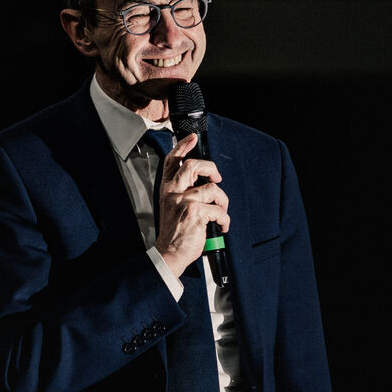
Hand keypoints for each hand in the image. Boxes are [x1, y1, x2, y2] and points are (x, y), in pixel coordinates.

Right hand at [154, 132, 229, 275]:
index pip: (172, 161)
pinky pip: (219, 209)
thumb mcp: (172, 206)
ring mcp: (183, 201)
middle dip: (210, 168)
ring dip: (223, 201)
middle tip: (217, 178)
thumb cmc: (175, 231)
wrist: (170, 253)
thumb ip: (182, 191)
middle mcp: (172, 192)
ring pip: (212, 189)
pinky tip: (222, 226)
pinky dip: (225, 219)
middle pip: (192, 165)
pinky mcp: (195, 213)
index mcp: (167, 189)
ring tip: (222, 212)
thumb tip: (202, 180)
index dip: (182, 146)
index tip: (192, 138)